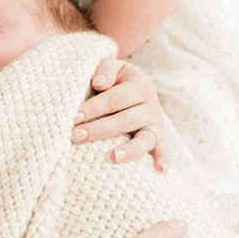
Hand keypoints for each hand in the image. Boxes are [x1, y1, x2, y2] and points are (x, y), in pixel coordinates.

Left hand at [73, 57, 168, 172]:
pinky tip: (160, 170)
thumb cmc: (116, 79)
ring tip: (112, 156)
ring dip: (129, 149)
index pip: (115, 99)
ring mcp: (156, 123)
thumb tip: (99, 84)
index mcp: (140, 85)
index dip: (95, 107)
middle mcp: (152, 105)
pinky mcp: (158, 137)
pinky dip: (163, 159)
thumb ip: (105, 70)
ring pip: (145, 138)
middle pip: (126, 120)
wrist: (134, 86)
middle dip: (99, 129)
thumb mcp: (112, 67)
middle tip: (76, 135)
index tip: (75, 116)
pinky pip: (162, 149)